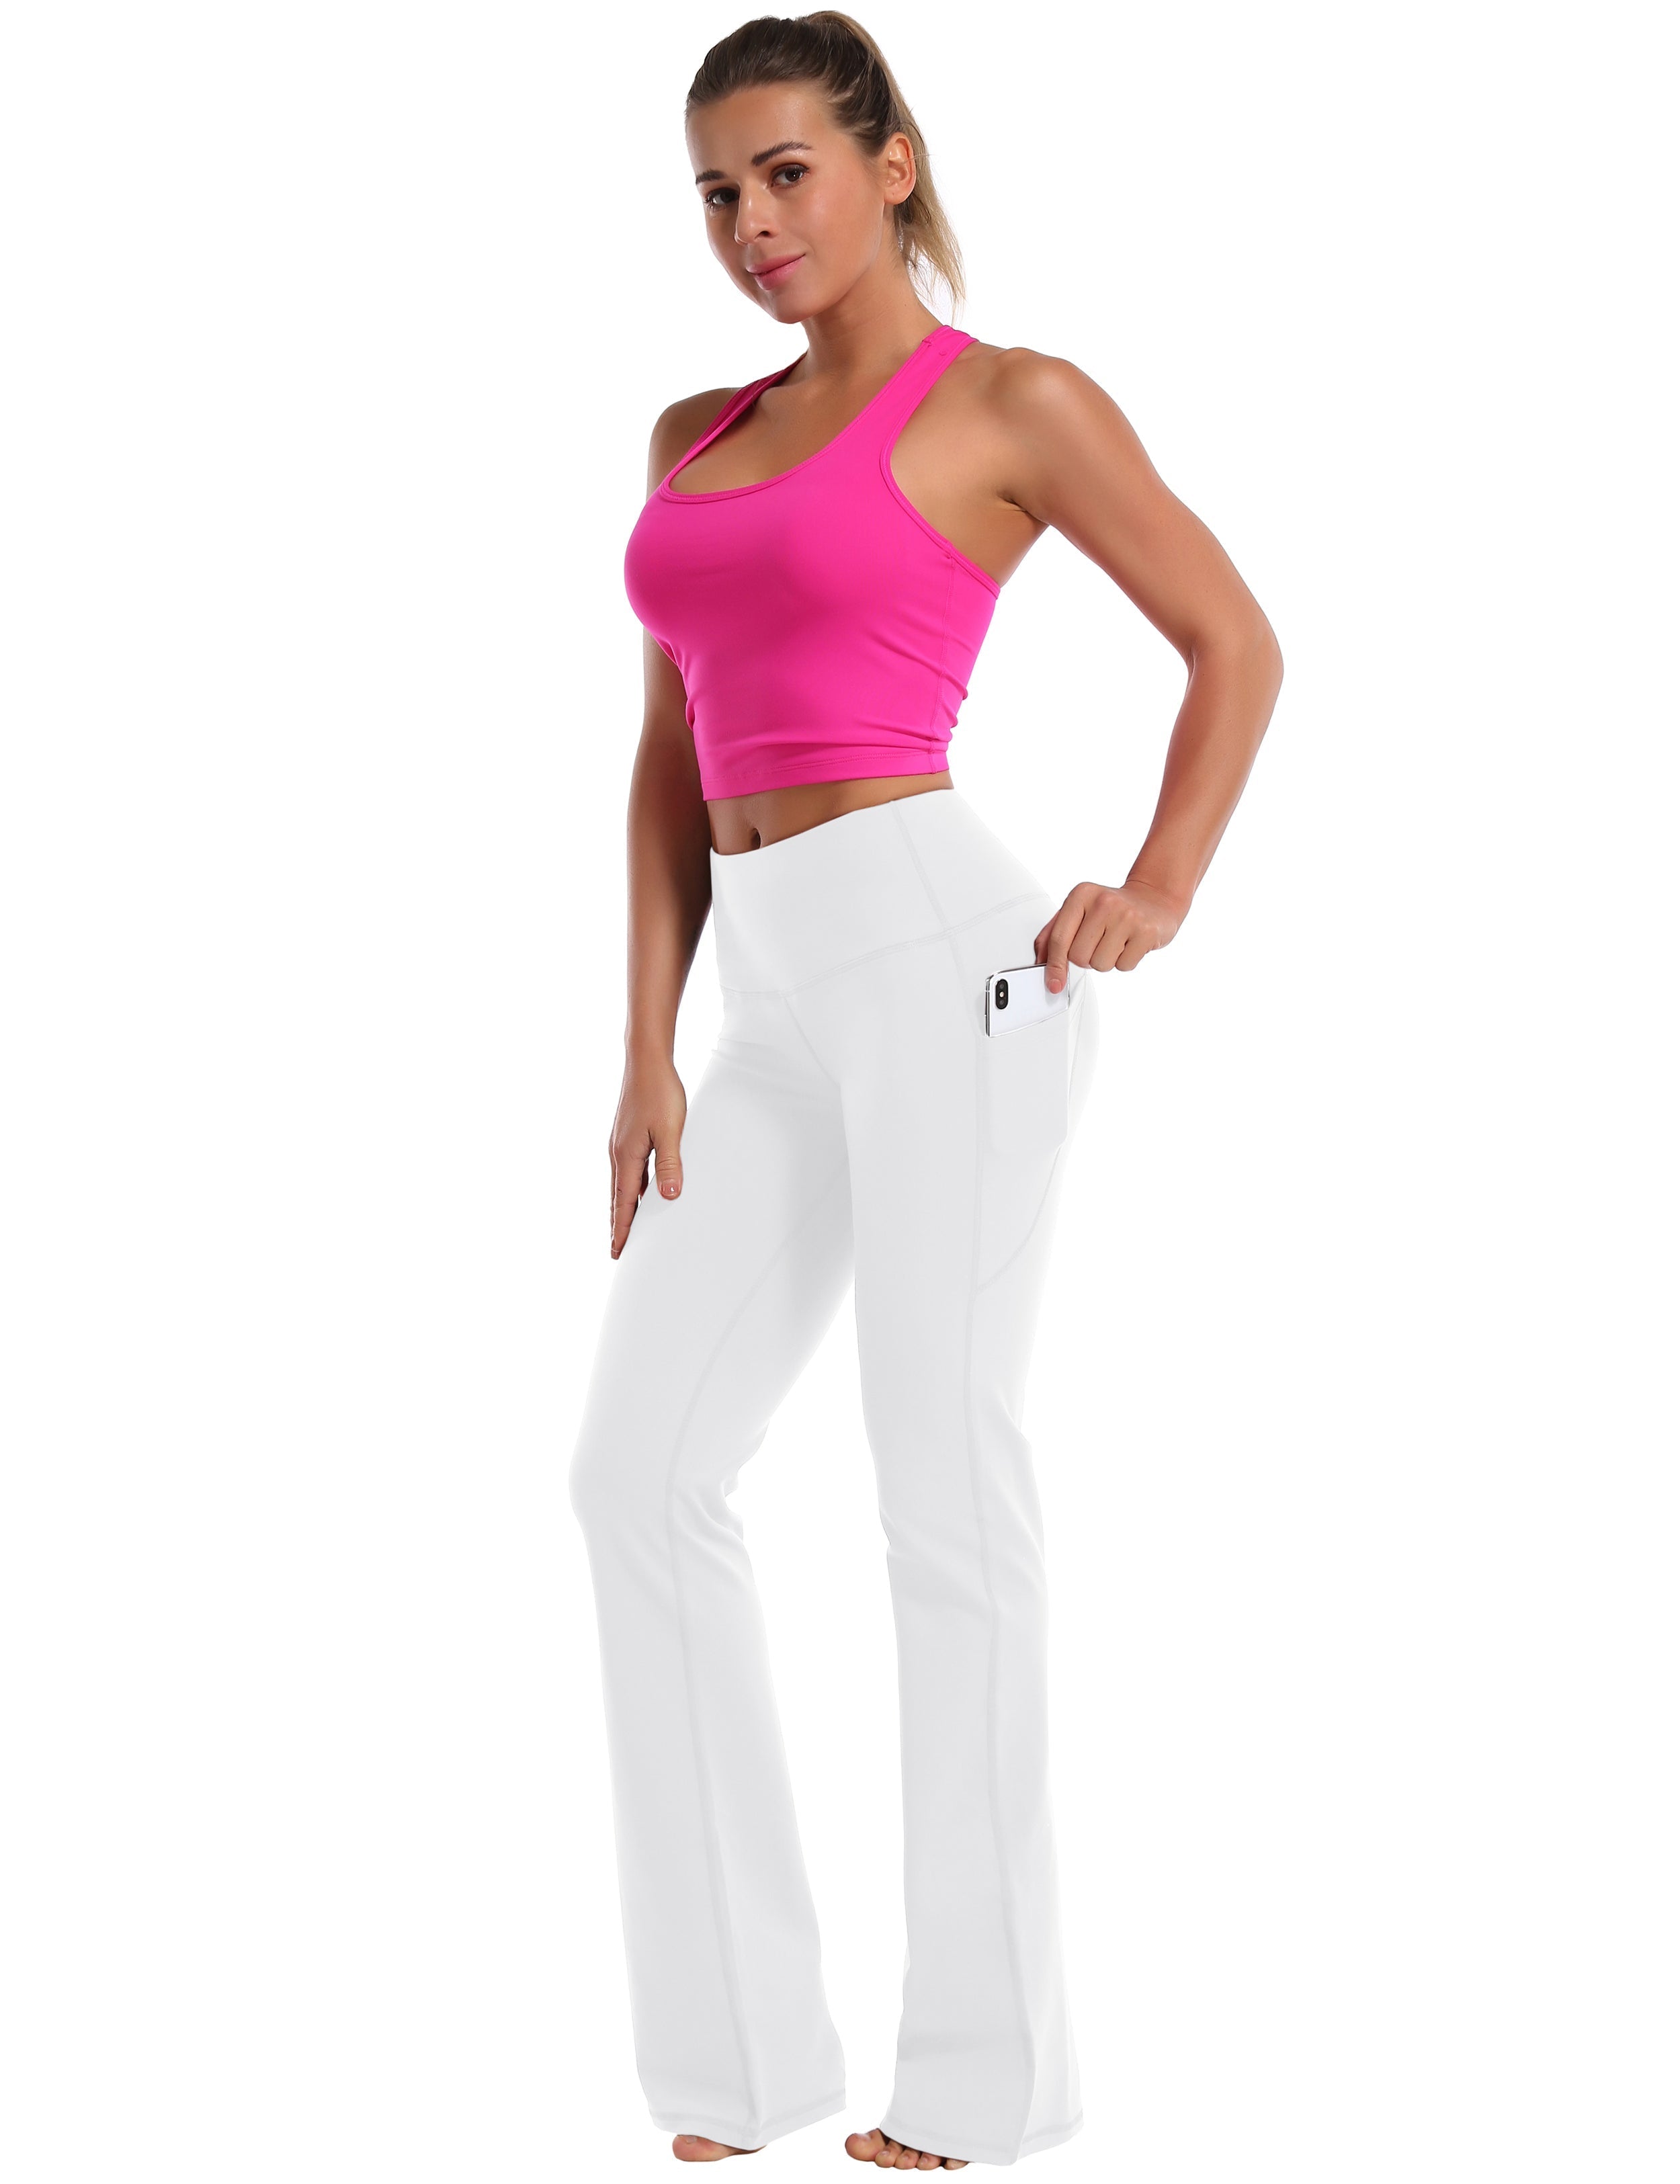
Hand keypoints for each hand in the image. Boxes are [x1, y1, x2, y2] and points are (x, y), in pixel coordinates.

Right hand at [609, 1052, 686, 1257]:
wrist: (646, 1060)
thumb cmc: (659, 1092)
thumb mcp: (670, 1130)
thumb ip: (669, 1164)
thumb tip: (669, 1197)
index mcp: (626, 1156)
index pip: (623, 1203)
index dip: (622, 1229)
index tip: (618, 1252)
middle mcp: (618, 1153)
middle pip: (617, 1198)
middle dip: (618, 1225)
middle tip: (617, 1250)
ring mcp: (621, 1143)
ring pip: (622, 1184)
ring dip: (623, 1207)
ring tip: (626, 1226)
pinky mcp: (627, 1134)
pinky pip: (627, 1170)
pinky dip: (630, 1187)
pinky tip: (639, 1189)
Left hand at [1033, 879, 1186, 988]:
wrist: (1154, 899)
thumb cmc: (1112, 907)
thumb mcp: (1079, 910)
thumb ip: (1054, 933)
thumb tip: (1040, 961)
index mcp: (1081, 894)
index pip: (1059, 939)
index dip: (1054, 966)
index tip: (1053, 983)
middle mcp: (1103, 902)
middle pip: (1078, 957)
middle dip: (1087, 958)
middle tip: (1099, 942)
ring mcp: (1127, 916)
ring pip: (1100, 965)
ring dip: (1106, 960)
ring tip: (1116, 941)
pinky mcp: (1146, 931)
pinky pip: (1124, 966)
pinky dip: (1125, 961)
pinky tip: (1130, 943)